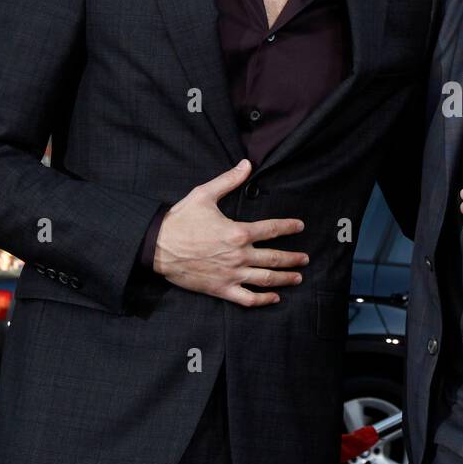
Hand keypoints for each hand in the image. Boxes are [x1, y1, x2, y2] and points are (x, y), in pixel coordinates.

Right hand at [154, 159, 307, 306]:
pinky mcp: (221, 289)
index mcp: (238, 232)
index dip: (289, 227)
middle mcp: (239, 255)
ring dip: (286, 279)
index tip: (300, 226)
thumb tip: (246, 164)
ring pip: (266, 279)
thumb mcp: (204, 195)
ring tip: (298, 278)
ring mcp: (232, 274)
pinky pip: (248, 298)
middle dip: (294, 259)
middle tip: (305, 259)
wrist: (156, 246)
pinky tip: (274, 297)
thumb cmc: (180, 220)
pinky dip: (264, 299)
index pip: (272, 229)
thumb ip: (228, 180)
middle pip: (276, 258)